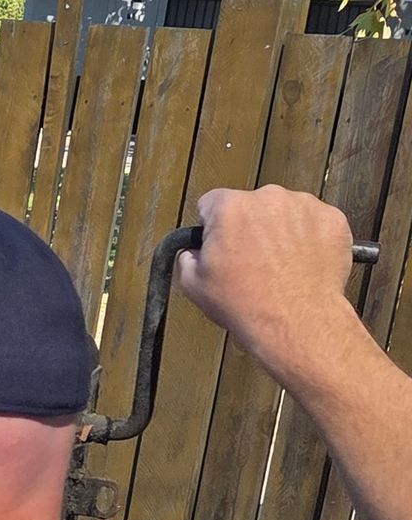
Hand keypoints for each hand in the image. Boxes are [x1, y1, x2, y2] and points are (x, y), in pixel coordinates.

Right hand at [176, 186, 363, 390]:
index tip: (222, 244)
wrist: (297, 322)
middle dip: (251, 227)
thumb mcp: (194, 286)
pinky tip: (303, 263)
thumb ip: (188, 258)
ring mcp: (304, 206)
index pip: (212, 203)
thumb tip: (194, 252)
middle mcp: (268, 197)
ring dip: (282, 230)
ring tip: (281, 266)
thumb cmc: (247, 304)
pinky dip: (311, 238)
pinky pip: (316, 222)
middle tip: (254, 261)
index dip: (214, 226)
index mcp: (229, 207)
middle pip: (252, 205)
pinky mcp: (332, 219)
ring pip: (286, 211)